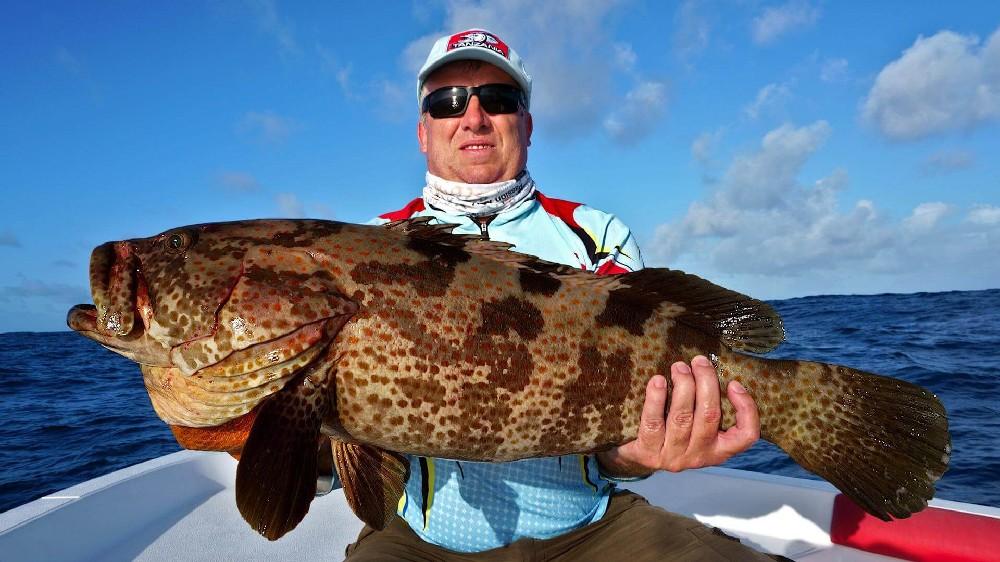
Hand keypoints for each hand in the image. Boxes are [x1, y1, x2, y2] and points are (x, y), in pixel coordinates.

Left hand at [596, 355, 759, 477]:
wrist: (637, 457)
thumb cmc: (673, 433)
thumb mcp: (697, 427)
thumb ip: (707, 406)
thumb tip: (711, 368)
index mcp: (718, 449)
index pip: (746, 436)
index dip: (746, 408)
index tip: (734, 383)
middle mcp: (699, 455)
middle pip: (709, 416)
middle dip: (706, 382)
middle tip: (699, 361)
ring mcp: (673, 456)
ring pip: (682, 417)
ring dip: (683, 386)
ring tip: (679, 367)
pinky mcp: (649, 452)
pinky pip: (654, 422)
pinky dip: (656, 399)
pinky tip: (657, 381)